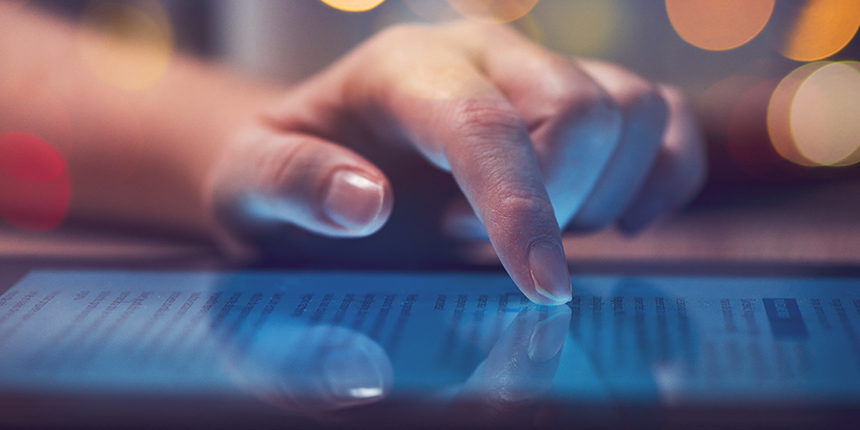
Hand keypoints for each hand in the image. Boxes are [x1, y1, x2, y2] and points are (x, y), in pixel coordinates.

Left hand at [207, 22, 705, 304]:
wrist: (318, 153)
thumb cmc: (287, 172)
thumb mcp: (251, 184)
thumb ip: (292, 184)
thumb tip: (364, 203)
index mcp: (405, 67)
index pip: (485, 124)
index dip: (522, 209)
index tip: (536, 288)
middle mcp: (483, 53)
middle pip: (583, 109)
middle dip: (559, 204)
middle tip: (483, 247)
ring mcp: (535, 72)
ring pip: (637, 110)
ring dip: (603, 194)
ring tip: (531, 230)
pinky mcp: (575, 100)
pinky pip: (664, 120)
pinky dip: (664, 175)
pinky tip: (613, 219)